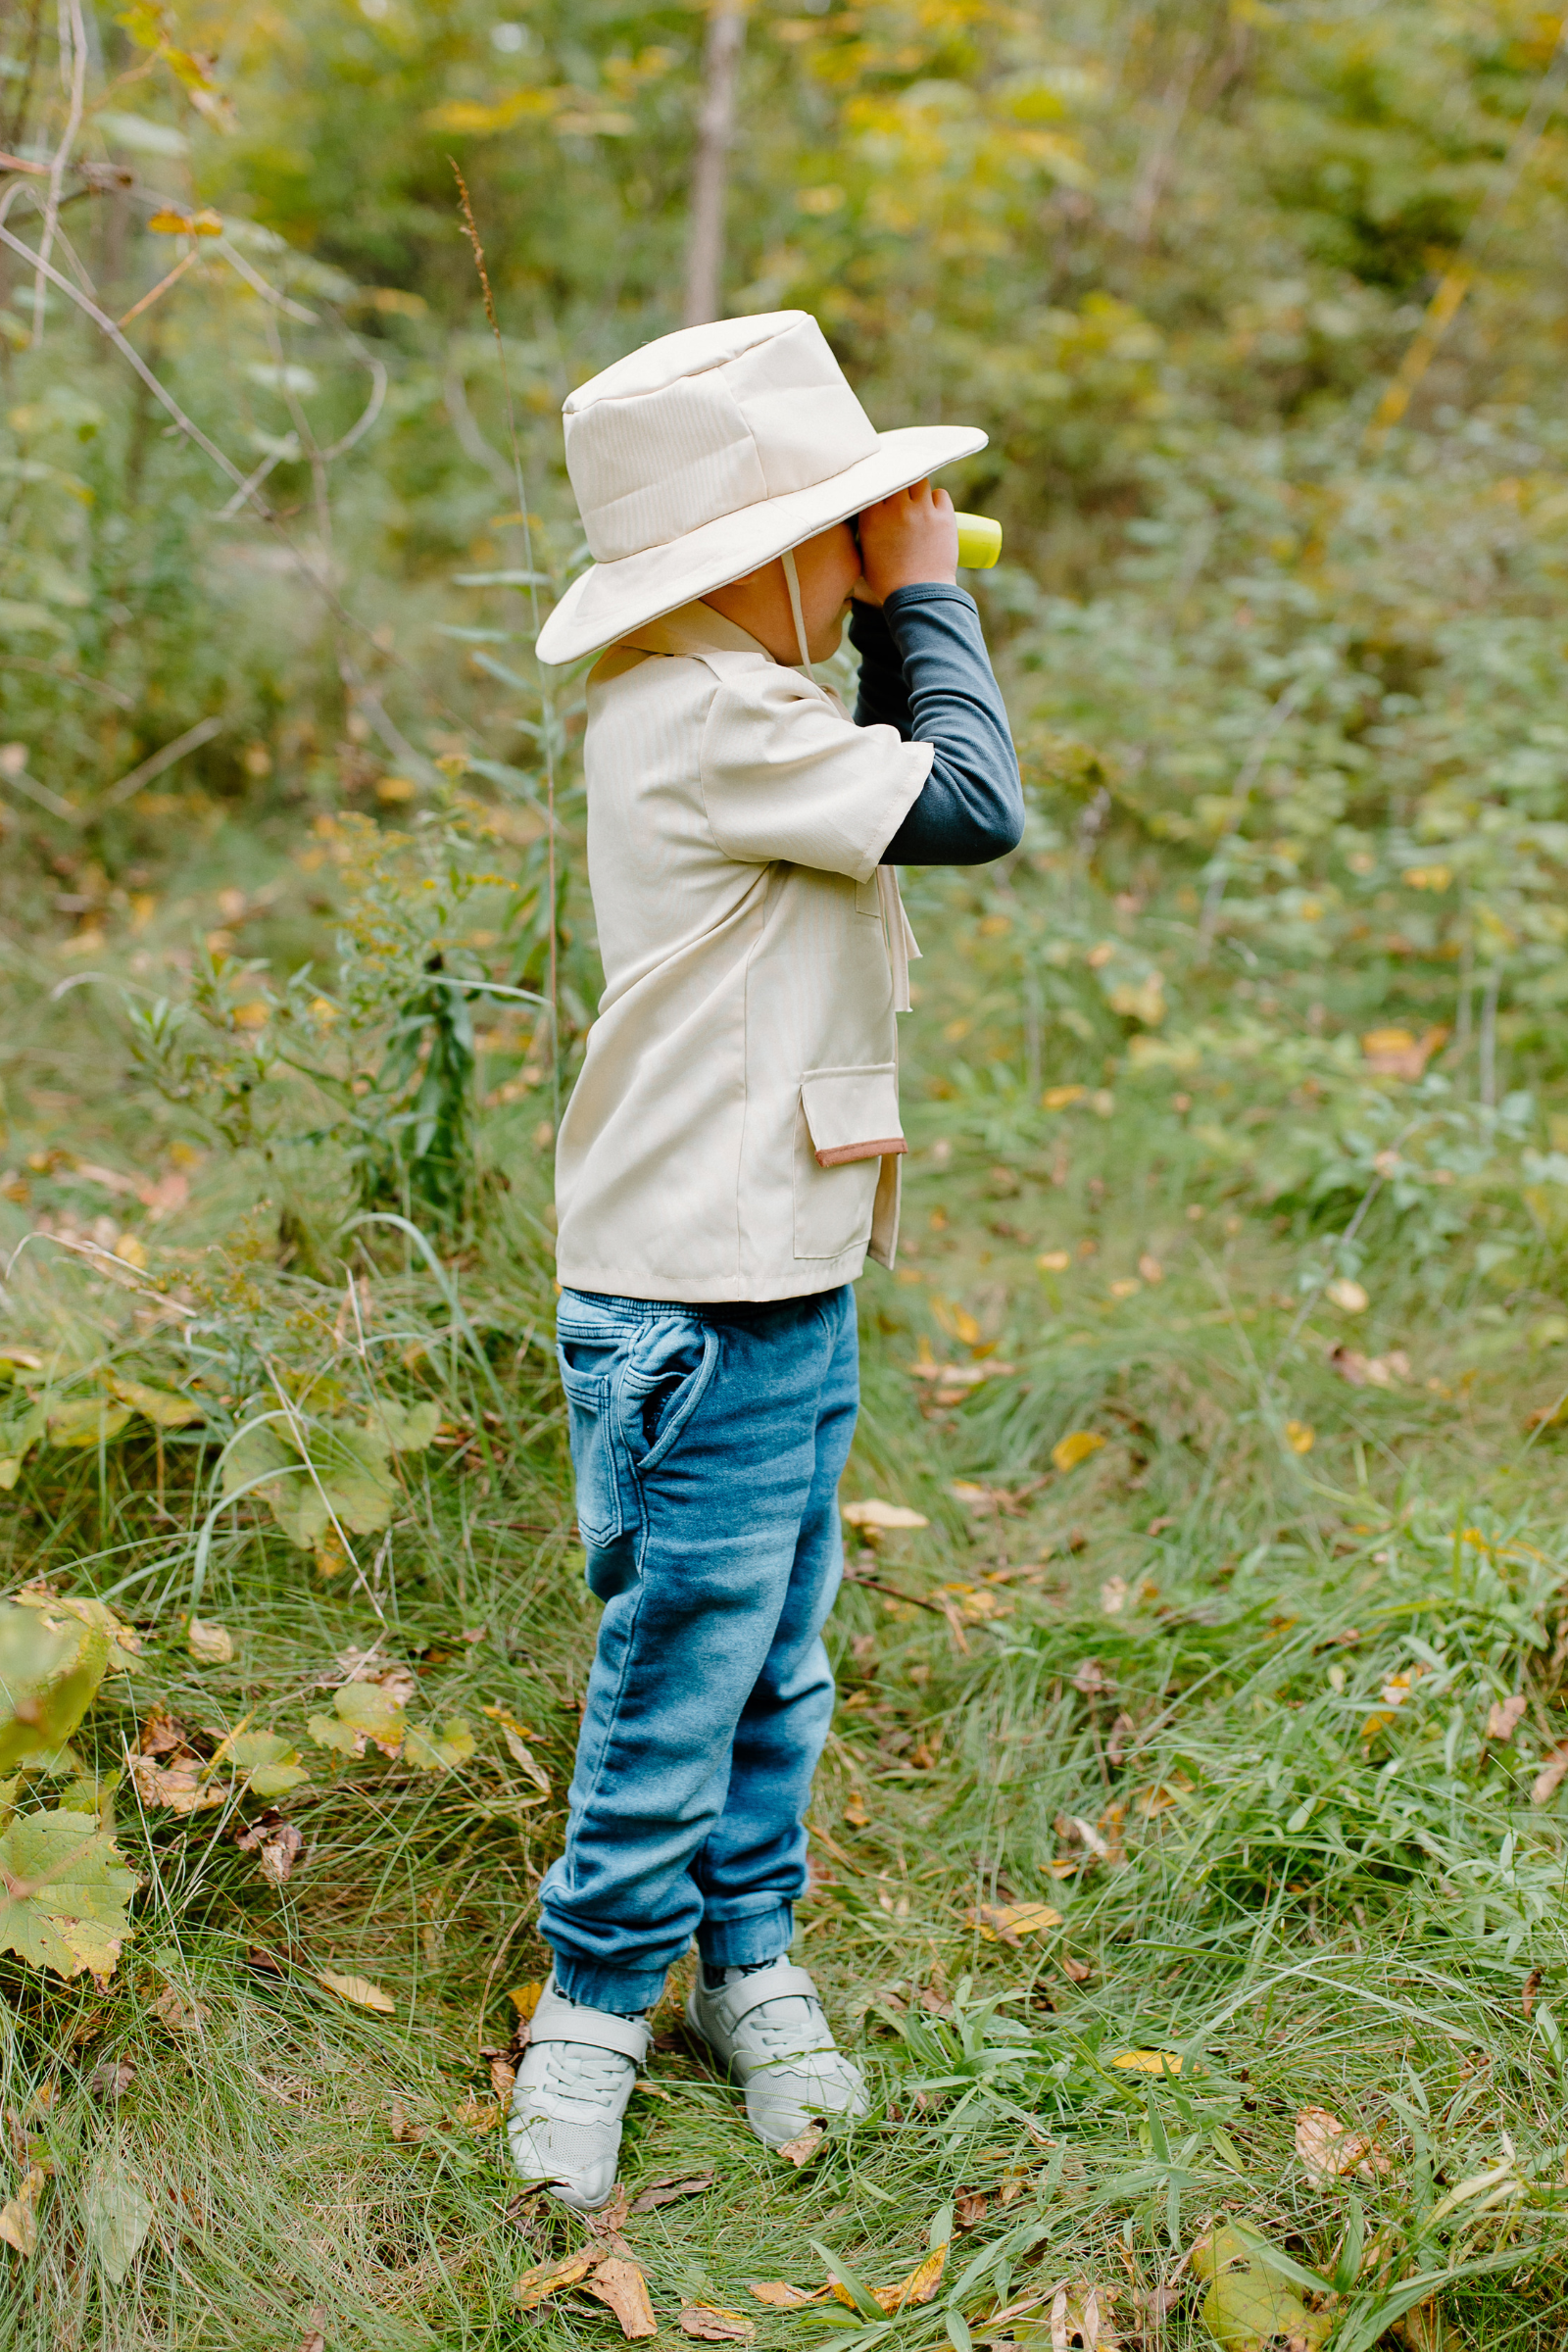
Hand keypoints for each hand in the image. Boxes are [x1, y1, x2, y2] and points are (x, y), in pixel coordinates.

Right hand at [852, 480, 958, 604]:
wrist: (918, 597)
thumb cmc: (888, 581)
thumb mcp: (864, 554)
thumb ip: (866, 529)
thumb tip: (868, 512)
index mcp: (872, 517)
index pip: (874, 484)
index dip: (879, 485)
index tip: (881, 489)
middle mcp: (897, 509)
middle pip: (898, 478)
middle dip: (899, 485)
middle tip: (901, 496)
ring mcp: (922, 511)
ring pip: (920, 481)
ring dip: (918, 489)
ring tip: (918, 503)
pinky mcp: (944, 517)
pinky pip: (941, 494)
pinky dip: (937, 499)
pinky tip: (933, 510)